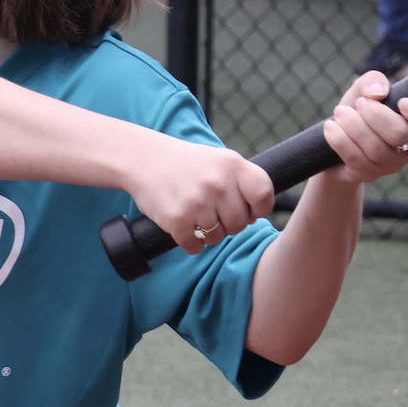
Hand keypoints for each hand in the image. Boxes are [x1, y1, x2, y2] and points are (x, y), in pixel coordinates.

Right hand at [127, 134, 274, 254]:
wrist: (143, 159)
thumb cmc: (187, 164)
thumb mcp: (220, 160)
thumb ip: (242, 182)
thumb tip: (257, 215)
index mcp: (233, 165)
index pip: (263, 196)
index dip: (259, 209)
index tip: (248, 209)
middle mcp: (218, 183)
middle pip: (240, 223)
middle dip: (228, 223)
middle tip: (212, 212)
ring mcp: (197, 202)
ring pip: (218, 238)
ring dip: (208, 234)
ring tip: (195, 215)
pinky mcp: (177, 220)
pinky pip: (195, 247)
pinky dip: (190, 243)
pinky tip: (184, 227)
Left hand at [321, 72, 407, 184]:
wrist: (333, 140)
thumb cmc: (358, 110)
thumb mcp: (364, 90)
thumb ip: (373, 81)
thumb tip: (378, 91)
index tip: (403, 102)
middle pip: (400, 135)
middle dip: (376, 115)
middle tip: (360, 103)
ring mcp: (388, 165)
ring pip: (376, 149)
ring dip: (354, 126)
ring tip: (340, 112)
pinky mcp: (366, 175)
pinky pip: (356, 159)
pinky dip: (340, 139)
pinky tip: (331, 127)